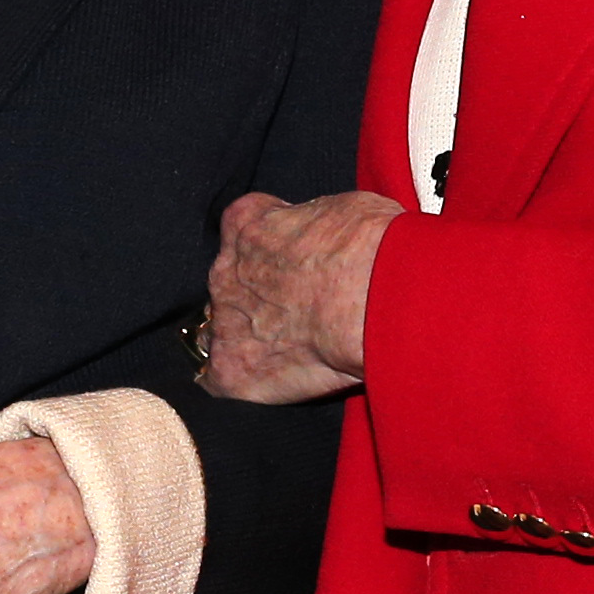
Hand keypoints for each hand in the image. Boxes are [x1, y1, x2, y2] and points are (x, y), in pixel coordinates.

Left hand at [203, 191, 390, 403]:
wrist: (375, 302)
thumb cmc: (369, 250)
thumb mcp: (343, 211)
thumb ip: (314, 226)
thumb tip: (324, 238)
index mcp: (246, 223)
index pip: (243, 227)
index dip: (271, 245)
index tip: (296, 258)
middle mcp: (224, 271)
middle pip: (228, 282)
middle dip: (256, 295)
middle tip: (300, 308)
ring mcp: (224, 323)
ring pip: (218, 331)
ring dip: (246, 338)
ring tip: (288, 348)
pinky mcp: (231, 371)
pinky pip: (217, 379)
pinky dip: (240, 382)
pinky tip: (270, 381)